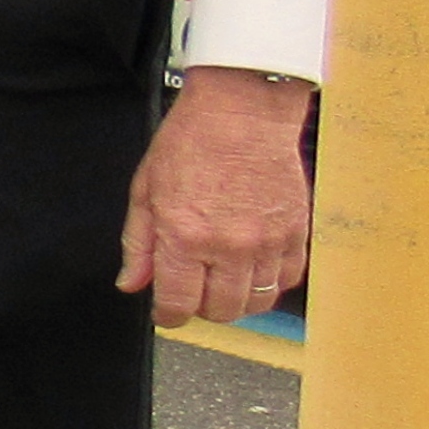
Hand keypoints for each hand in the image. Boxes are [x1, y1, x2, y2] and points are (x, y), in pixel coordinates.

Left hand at [118, 66, 315, 325]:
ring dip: (237, 299)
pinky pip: (287, 279)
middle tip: (194, 288)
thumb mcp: (145, 191)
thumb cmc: (190, 143)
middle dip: (202, 307)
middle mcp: (229, 246)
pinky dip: (270, 282)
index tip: (167, 311)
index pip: (178, 304)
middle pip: (221, 311)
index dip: (169, 315)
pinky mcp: (296, 232)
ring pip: (257, 302)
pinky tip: (253, 267)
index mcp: (184, 236)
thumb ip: (139, 244)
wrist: (242, 112)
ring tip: (223, 279)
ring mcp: (267, 241)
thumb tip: (133, 283)